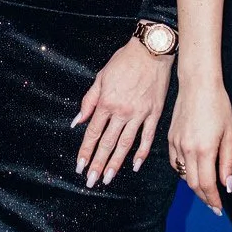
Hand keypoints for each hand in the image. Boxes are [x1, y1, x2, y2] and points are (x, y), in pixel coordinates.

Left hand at [72, 39, 172, 186]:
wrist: (151, 51)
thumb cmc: (124, 61)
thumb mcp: (100, 77)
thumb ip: (88, 101)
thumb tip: (77, 121)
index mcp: (106, 102)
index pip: (93, 133)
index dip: (85, 151)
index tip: (79, 166)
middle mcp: (121, 111)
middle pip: (107, 143)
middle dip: (97, 164)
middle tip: (90, 181)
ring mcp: (138, 114)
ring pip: (125, 144)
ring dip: (115, 163)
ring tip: (107, 178)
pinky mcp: (154, 114)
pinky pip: (147, 137)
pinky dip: (141, 153)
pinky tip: (134, 165)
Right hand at [169, 81, 231, 214]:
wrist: (198, 85)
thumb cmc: (218, 105)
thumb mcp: (230, 134)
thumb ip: (227, 161)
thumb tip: (227, 185)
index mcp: (204, 149)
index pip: (207, 185)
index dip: (213, 200)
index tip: (219, 209)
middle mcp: (187, 149)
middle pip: (193, 184)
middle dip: (204, 198)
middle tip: (214, 205)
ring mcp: (176, 144)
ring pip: (183, 175)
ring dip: (195, 186)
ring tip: (206, 191)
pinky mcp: (170, 139)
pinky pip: (175, 163)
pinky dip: (183, 172)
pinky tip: (193, 172)